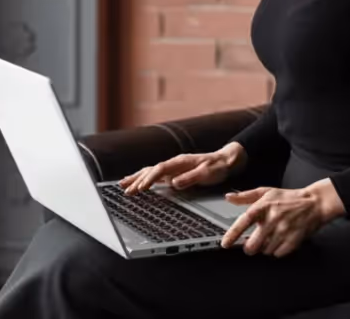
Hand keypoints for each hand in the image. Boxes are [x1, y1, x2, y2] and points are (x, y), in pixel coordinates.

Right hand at [119, 142, 246, 194]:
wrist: (226, 160)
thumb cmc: (218, 167)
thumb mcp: (207, 173)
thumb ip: (191, 178)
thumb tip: (174, 183)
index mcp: (180, 162)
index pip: (160, 170)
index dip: (149, 179)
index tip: (140, 189)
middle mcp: (175, 163)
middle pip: (151, 170)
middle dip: (138, 180)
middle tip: (126, 190)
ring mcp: (174, 167)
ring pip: (151, 171)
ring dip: (137, 178)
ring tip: (123, 184)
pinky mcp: (175, 172)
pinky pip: (156, 175)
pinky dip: (145, 178)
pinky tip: (138, 183)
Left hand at [220, 178, 345, 257]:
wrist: (314, 203)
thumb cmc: (288, 198)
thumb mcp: (266, 192)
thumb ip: (245, 196)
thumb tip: (228, 197)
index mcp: (263, 206)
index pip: (244, 222)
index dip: (232, 234)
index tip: (225, 244)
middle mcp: (272, 219)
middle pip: (253, 245)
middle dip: (250, 248)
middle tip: (253, 244)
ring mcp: (283, 231)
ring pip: (265, 251)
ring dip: (266, 247)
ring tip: (272, 237)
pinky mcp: (293, 240)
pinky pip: (278, 254)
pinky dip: (277, 250)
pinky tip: (281, 240)